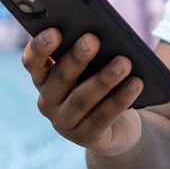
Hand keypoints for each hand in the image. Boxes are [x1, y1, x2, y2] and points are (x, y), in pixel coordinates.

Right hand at [22, 29, 144, 157]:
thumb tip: (105, 30)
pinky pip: (102, 117)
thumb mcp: (95, 66)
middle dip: (77, 57)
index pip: (33, 62)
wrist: (119, 127)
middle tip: (93, 39)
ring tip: (124, 62)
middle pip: (60, 78)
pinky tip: (136, 83)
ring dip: (103, 79)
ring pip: (81, 100)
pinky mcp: (86, 138)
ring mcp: (64, 123)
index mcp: (44, 78)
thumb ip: (93, 50)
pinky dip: (120, 99)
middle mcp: (48, 101)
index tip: (55, 30)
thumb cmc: (103, 85)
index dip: (41, 47)